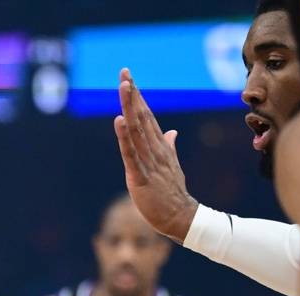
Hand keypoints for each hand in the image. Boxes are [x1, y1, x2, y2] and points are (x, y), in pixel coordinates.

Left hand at [115, 67, 198, 241]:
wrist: (180, 218)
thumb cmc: (172, 193)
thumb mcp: (170, 166)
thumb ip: (168, 147)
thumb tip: (171, 132)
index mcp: (159, 147)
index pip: (146, 117)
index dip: (138, 97)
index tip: (129, 78)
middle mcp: (155, 150)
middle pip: (142, 117)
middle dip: (133, 94)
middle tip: (125, 73)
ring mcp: (148, 162)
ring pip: (137, 131)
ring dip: (130, 108)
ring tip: (125, 87)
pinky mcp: (140, 176)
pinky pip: (131, 154)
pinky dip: (124, 137)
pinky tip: (119, 120)